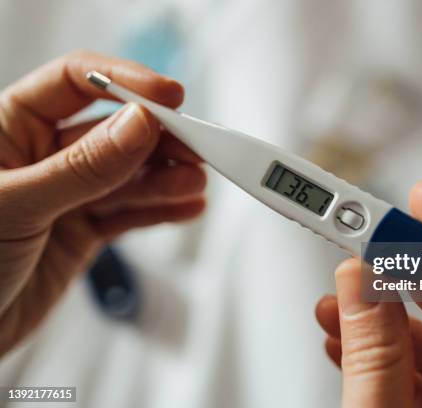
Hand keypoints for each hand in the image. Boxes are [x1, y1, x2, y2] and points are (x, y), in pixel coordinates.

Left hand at [0, 51, 205, 354]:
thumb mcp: (16, 205)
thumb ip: (82, 168)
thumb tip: (140, 125)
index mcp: (10, 127)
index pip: (75, 82)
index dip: (125, 82)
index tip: (170, 97)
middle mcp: (42, 155)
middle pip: (113, 130)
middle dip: (158, 137)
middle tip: (198, 145)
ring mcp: (66, 195)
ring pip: (127, 176)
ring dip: (165, 177)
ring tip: (196, 182)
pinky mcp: (81, 231)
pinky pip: (128, 214)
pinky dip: (160, 211)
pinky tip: (187, 206)